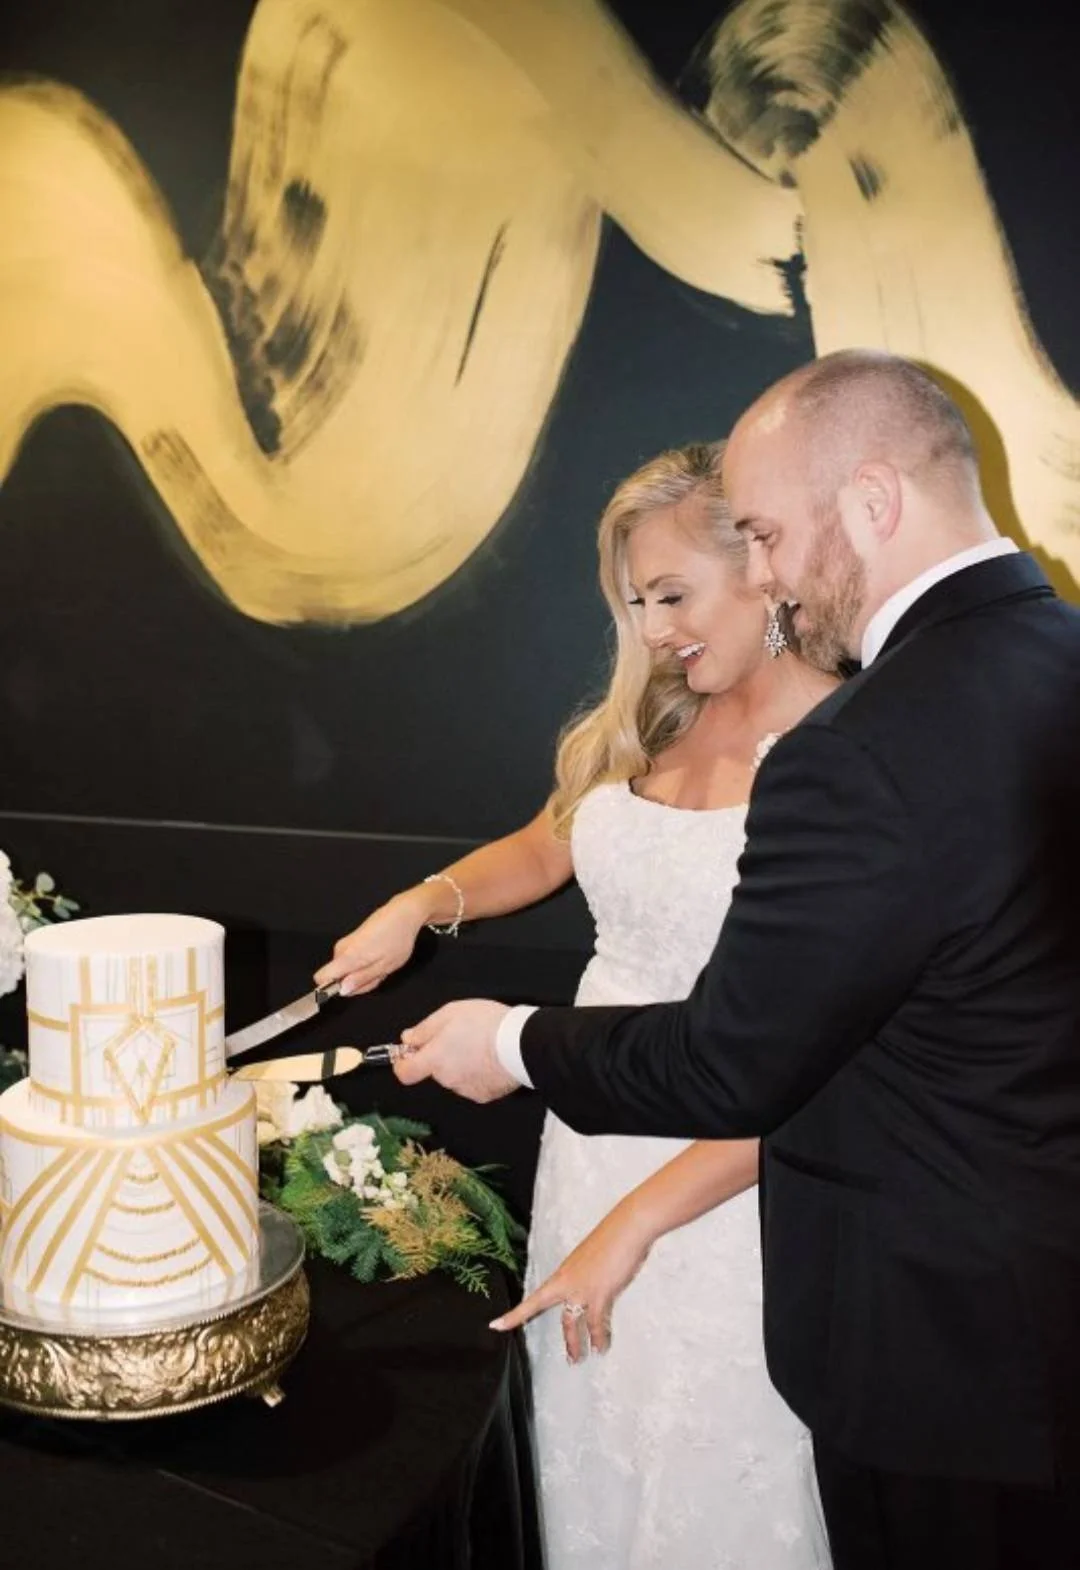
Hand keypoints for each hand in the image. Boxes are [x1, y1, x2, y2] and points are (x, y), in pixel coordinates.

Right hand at [314, 890, 428, 996]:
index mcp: (347, 956)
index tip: (351, 987)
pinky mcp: (351, 939)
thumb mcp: (384, 966)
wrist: (403, 913)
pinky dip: (366, 963)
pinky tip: (380, 956)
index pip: (320, 977)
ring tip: (381, 963)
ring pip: (346, 969)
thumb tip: (343, 990)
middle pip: (337, 976)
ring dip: (364, 972)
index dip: (333, 988)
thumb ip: (362, 980)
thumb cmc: (397, 937)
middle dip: (356, 980)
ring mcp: (346, 942)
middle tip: (377, 973)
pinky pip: (352, 960)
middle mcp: (342, 948)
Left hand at [394, 999, 516, 1101]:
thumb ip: (425, 1029)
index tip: (409, 1053)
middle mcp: (446, 1079)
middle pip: (434, 1070)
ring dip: (459, 1064)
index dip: (403, 1064)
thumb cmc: (486, 1024)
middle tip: (459, 1037)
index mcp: (434, 1060)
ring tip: (479, 1046)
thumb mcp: (451, 1013)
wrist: (522, 1043)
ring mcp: (466, 1090)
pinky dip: (476, 1074)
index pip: (405, 1073)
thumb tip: (407, 1039)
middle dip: (441, 1056)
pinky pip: (472, 1084)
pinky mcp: (484, 1095)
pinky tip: (490, 1059)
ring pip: (454, 1077)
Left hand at [489, 1205, 653, 1360]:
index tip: (495, 1326)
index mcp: (562, 1273)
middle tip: (545, 1350)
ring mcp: (581, 1290)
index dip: (514, 1314)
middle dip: (546, 1330)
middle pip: (548, 1313)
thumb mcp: (590, 1258)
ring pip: (570, 1323)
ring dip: (574, 1344)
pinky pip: (595, 1323)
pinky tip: (601, 1347)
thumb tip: (589, 1284)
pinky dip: (598, 1337)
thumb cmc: (611, 1238)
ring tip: (577, 1359)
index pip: (533, 1298)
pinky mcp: (598, 1294)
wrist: (626, 1229)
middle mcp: (566, 1283)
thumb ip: (585, 1274)